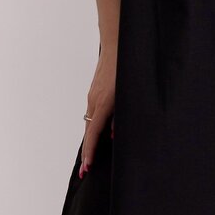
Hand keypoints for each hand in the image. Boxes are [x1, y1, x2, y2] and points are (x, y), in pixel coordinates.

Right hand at [79, 52, 115, 176]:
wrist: (117, 44)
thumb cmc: (126, 68)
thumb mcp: (129, 94)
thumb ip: (122, 116)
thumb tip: (114, 134)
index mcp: (103, 104)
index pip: (93, 134)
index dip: (90, 152)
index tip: (86, 167)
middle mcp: (94, 101)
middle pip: (89, 131)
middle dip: (88, 152)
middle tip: (85, 170)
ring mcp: (93, 96)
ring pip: (91, 122)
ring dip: (92, 139)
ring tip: (92, 156)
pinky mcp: (95, 91)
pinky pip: (93, 112)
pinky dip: (95, 125)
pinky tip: (100, 131)